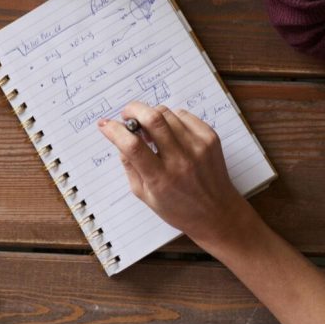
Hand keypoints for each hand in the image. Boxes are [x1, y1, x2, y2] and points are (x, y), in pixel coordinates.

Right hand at [98, 101, 247, 249]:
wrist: (218, 214)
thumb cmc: (178, 208)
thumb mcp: (145, 196)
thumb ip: (129, 166)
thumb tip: (117, 138)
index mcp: (161, 180)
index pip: (133, 146)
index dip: (115, 131)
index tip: (106, 125)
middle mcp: (180, 161)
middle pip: (152, 119)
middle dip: (133, 110)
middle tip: (127, 115)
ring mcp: (198, 147)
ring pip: (166, 113)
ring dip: (151, 114)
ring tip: (149, 128)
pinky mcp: (210, 138)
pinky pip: (183, 115)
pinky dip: (171, 118)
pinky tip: (170, 132)